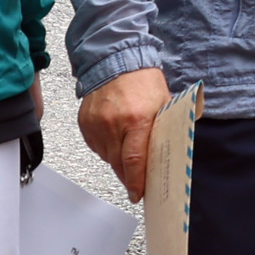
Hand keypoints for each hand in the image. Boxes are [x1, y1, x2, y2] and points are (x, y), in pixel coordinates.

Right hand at [80, 65, 170, 202]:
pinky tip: (116, 140)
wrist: (116, 60)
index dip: (136, 182)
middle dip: (128, 176)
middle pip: (119, 164)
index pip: (135, 161)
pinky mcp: (84, 123)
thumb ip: (166, 130)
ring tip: (128, 154)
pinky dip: (106, 149)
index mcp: (138, 119)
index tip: (138, 194)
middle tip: (137, 182)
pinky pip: (96, 147)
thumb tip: (170, 155)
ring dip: (117, 161)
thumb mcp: (164, 105)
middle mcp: (114, 123)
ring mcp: (96, 124)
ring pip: (106, 157)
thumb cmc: (143, 81)